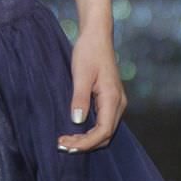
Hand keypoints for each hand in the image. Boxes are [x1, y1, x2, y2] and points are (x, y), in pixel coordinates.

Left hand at [57, 28, 126, 152]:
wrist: (97, 35)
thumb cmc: (89, 51)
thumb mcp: (81, 74)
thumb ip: (80, 98)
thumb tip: (77, 122)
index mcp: (113, 98)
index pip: (103, 131)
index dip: (86, 143)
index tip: (67, 144)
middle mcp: (118, 103)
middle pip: (106, 135)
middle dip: (85, 144)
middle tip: (62, 145)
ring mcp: (116, 102)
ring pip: (105, 130)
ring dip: (87, 138)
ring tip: (67, 140)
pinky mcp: (110, 99)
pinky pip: (103, 121)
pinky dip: (90, 130)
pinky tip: (76, 130)